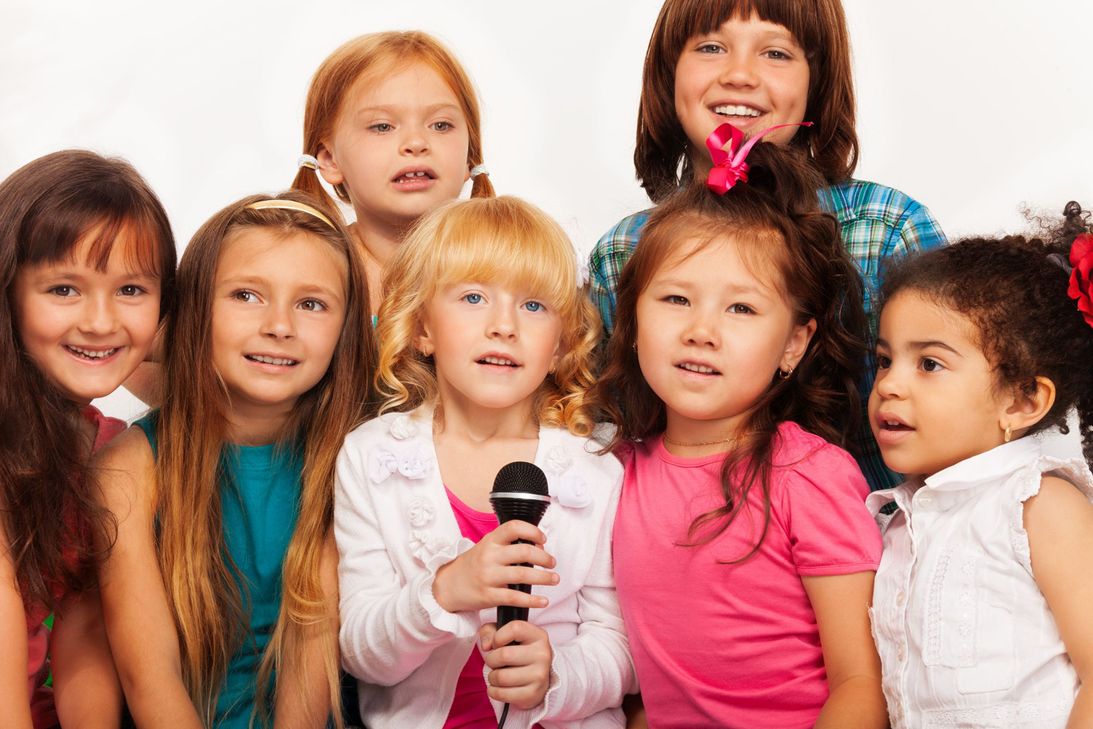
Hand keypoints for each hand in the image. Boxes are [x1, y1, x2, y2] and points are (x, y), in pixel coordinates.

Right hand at [432, 520, 557, 613]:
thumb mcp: (487, 548)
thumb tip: (537, 547)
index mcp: (490, 541)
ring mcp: (488, 576)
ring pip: (523, 575)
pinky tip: (543, 601)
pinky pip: (515, 598)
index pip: (514, 527)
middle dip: (544, 558)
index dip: (532, 531)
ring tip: (554, 579)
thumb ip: (508, 545)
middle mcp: (489, 556)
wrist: (448, 586)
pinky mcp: (488, 596)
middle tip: (552, 562)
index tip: (542, 539)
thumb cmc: (473, 565)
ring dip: (544, 578)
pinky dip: (533, 601)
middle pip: (524, 551)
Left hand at [480, 621, 552, 709]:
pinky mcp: (533, 694)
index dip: (498, 636)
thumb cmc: (519, 652)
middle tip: (494, 662)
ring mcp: (539, 676)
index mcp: (538, 636)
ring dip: (492, 677)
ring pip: (501, 677)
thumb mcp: (507, 635)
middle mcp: (542, 654)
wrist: (538, 677)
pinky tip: (498, 687)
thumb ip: (490, 632)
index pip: (515, 629)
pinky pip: (502, 694)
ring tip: (497, 675)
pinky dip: (493, 691)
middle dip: (491, 659)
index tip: (496, 644)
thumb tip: (486, 646)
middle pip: (504, 655)